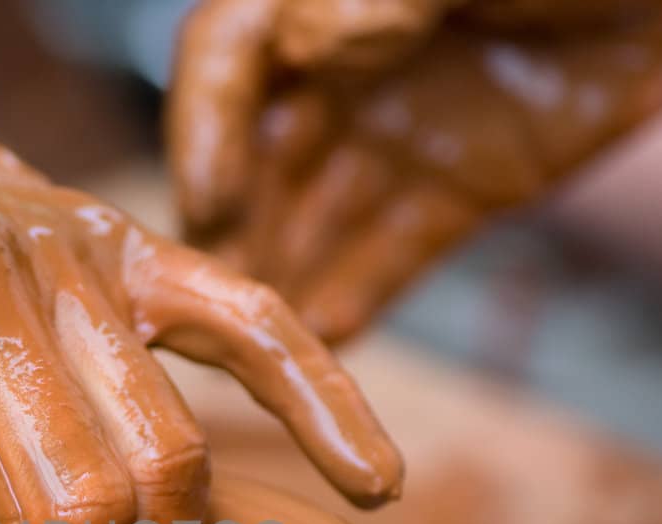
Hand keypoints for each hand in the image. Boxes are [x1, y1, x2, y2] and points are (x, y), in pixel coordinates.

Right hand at [168, 0, 661, 341]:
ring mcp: (399, 135)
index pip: (233, 56)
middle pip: (261, 155)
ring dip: (279, 276)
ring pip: (318, 215)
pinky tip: (326, 344)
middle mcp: (345, 72)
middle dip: (231, 228)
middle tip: (204, 308)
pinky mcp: (457, 191)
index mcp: (330, 0)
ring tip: (250, 350)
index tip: (208, 200)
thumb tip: (311, 40)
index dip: (204, 127)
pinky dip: (357, 298)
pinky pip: (395, 253)